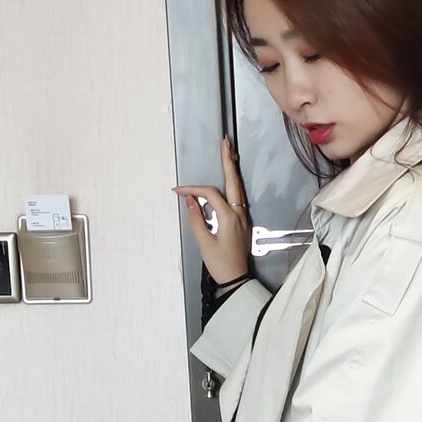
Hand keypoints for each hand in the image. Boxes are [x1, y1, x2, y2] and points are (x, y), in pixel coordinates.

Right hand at [171, 134, 250, 284]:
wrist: (236, 279)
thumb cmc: (220, 264)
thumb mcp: (203, 242)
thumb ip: (196, 219)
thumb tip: (189, 201)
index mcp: (229, 217)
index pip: (209, 194)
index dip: (193, 190)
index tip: (178, 191)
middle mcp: (239, 213)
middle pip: (233, 182)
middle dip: (228, 161)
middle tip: (226, 143)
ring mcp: (242, 217)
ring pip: (237, 188)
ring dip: (232, 170)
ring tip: (229, 153)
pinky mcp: (241, 221)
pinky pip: (236, 197)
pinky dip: (231, 184)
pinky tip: (229, 177)